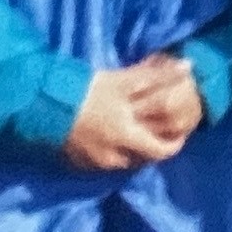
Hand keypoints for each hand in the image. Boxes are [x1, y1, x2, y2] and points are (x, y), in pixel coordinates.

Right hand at [63, 55, 201, 172]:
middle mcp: (113, 157)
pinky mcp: (77, 162)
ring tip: (133, 134)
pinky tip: (109, 138)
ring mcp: (94, 163)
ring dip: (131, 151)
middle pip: (142, 159)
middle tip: (155, 133)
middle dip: (151, 148)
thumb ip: (157, 76)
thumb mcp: (124, 81)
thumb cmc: (88, 91)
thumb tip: (187, 68)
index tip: (178, 134)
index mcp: (128, 138)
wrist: (44, 105)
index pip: (161, 152)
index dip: (174, 144)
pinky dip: (111, 153)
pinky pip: (102, 163)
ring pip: (122, 162)